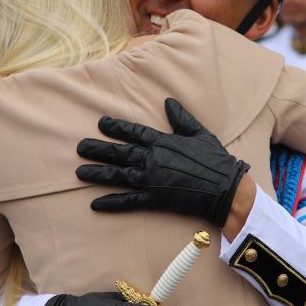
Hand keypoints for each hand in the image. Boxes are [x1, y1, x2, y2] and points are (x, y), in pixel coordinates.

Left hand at [76, 98, 249, 226]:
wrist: (225, 188)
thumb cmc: (215, 160)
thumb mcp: (199, 133)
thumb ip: (181, 118)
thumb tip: (168, 101)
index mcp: (163, 142)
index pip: (134, 133)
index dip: (116, 128)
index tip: (100, 123)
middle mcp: (153, 159)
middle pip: (120, 153)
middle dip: (98, 150)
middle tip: (80, 148)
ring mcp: (152, 180)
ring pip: (118, 175)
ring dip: (98, 174)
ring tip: (80, 173)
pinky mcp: (155, 199)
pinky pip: (129, 201)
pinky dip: (111, 203)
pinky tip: (95, 204)